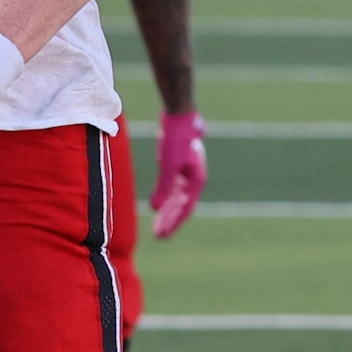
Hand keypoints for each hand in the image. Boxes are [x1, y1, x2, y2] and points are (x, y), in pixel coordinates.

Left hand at [148, 110, 207, 237]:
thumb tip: (155, 209)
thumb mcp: (168, 165)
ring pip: (177, 197)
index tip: (162, 235)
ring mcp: (187, 171)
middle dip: (170, 220)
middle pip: (182, 205)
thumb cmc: (176, 139)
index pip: (185, 208)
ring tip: (158, 224)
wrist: (178, 116)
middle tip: (158, 235)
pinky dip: (167, 197)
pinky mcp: (179, 164)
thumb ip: (163, 187)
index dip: (174, 222)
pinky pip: (173, 187)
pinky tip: (159, 204)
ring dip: (168, 211)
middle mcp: (194, 178)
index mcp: (196, 180)